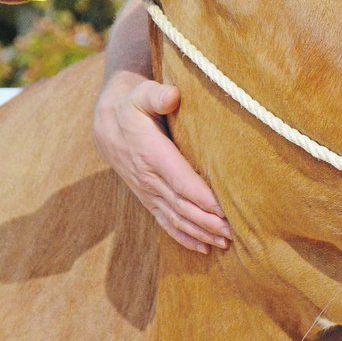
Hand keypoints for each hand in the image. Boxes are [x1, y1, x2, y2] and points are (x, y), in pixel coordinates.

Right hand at [93, 70, 232, 252]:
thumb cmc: (132, 104)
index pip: (180, 180)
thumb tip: (172, 95)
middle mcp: (148, 177)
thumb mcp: (141, 93)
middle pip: (182, 205)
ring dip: (201, 232)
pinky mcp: (148, 198)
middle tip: (235, 232)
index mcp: (151, 153)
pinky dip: (184, 237)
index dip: (202, 198)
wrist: (106, 122)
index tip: (224, 211)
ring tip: (226, 242)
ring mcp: (147, 191)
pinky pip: (165, 222)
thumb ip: (157, 95)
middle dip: (208, 221)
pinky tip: (204, 248)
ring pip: (176, 218)